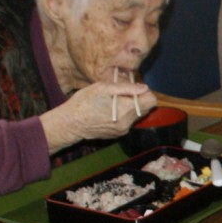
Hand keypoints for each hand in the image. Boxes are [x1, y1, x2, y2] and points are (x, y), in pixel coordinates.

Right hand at [39, 80, 155, 153]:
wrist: (70, 123)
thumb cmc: (84, 102)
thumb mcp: (103, 88)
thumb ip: (126, 88)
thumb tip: (144, 88)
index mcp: (125, 109)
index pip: (151, 101)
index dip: (144, 92)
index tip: (132, 89)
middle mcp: (127, 123)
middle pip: (145, 108)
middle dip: (138, 99)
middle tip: (121, 94)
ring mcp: (123, 130)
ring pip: (137, 115)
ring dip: (130, 107)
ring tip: (113, 102)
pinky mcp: (118, 135)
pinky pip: (128, 122)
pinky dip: (124, 115)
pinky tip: (109, 111)